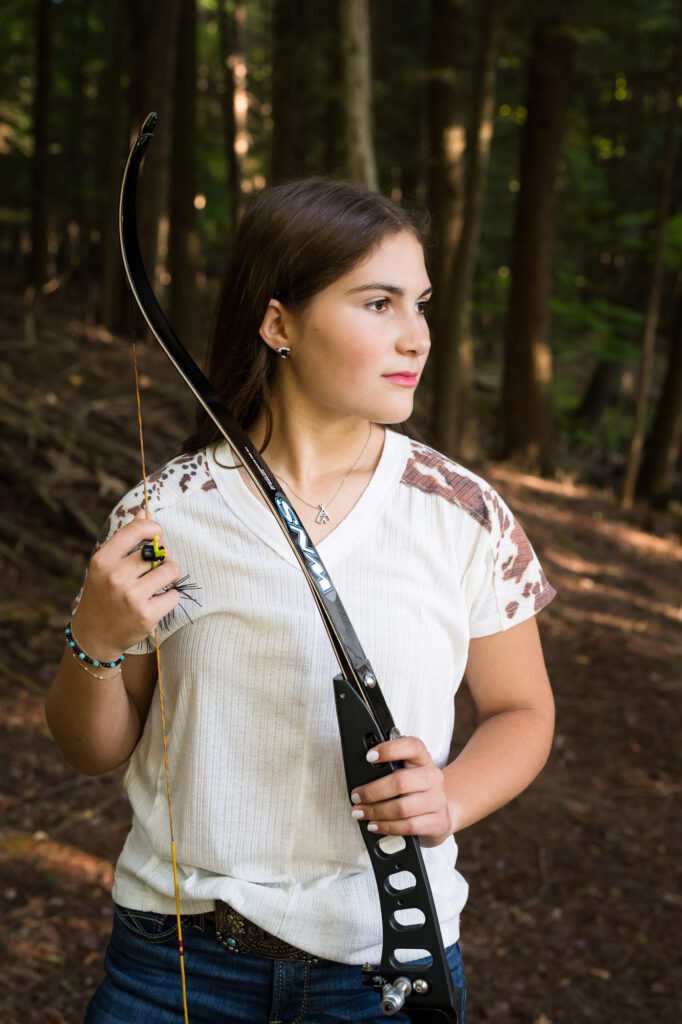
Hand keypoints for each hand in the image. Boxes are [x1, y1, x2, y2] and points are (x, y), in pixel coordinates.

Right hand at [71, 514, 182, 659]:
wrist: (94, 635)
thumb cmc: (102, 594)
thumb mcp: (105, 566)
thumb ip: (125, 540)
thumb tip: (144, 512)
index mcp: (103, 560)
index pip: (136, 529)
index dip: (153, 527)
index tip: (158, 534)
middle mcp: (116, 576)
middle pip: (159, 552)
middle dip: (164, 557)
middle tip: (156, 568)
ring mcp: (131, 597)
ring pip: (171, 571)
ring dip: (170, 576)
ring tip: (161, 583)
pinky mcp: (146, 615)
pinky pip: (174, 595)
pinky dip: (170, 597)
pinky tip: (158, 601)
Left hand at [350, 735, 455, 847]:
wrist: (442, 811)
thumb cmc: (417, 789)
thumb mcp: (407, 772)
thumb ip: (389, 768)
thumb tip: (361, 775)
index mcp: (423, 759)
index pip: (412, 746)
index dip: (390, 749)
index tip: (369, 756)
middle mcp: (432, 777)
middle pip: (400, 782)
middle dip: (372, 791)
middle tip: (356, 796)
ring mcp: (437, 800)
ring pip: (402, 808)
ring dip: (376, 812)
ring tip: (360, 812)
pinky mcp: (438, 822)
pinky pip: (408, 826)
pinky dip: (387, 827)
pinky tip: (375, 825)